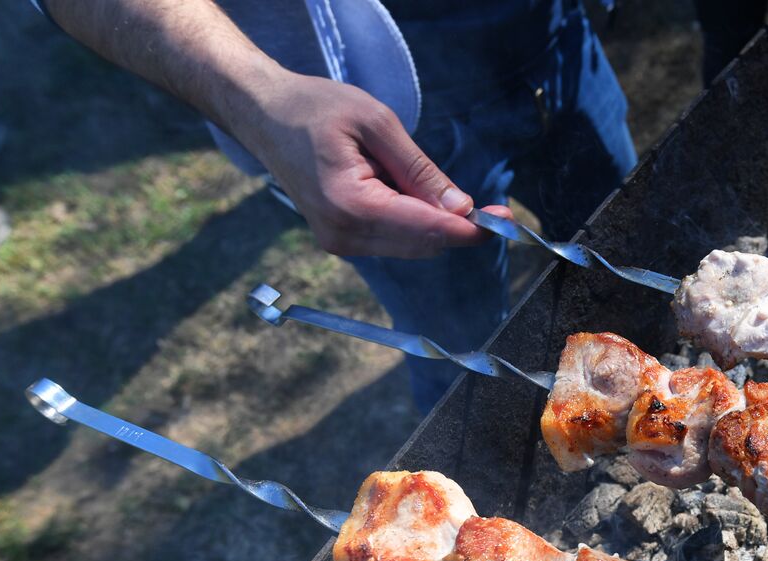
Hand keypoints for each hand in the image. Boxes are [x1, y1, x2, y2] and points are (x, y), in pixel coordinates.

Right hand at [233, 70, 509, 257]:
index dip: (470, 228)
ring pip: (411, 245)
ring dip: (437, 224)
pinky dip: (415, 222)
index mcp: (351, 205)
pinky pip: (394, 239)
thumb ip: (419, 170)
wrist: (262, 114)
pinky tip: (411, 194)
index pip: (426, 228)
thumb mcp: (376, 123)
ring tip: (436, 187)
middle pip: (423, 243)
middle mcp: (344, 234)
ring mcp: (340, 242)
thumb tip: (460, 207)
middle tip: (494, 209)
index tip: (505, 222)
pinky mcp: (341, 240)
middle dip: (461, 228)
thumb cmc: (316, 107)